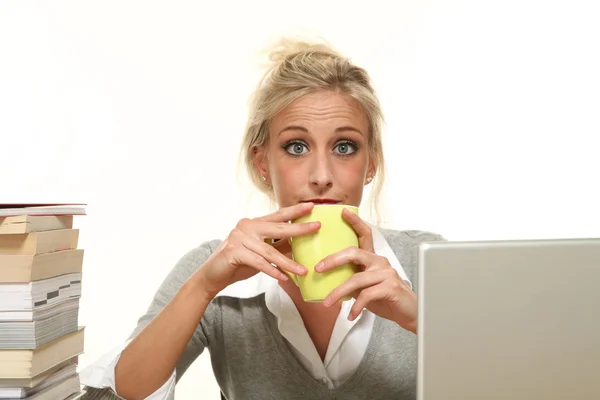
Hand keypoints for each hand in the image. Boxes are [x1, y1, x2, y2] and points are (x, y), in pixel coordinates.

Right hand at [196, 203, 319, 298]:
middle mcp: (247, 227)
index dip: (295, 210)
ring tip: (303, 271)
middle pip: (278, 228)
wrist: (213, 275)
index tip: (311, 206)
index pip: (278, 215)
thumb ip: (278, 246)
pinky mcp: (234, 252)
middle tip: (317, 227)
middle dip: (299, 228)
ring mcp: (239, 238)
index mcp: (254, 224)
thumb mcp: (261, 252)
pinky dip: (272, 271)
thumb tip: (300, 243)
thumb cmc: (239, 262)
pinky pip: (258, 263)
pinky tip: (283, 278)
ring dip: (288, 263)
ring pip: (270, 252)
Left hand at [315, 209, 417, 333]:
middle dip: (333, 260)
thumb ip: (351, 280)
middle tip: (318, 268)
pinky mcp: (391, 287)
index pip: (365, 234)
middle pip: (354, 253)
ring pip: (356, 279)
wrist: (410, 313)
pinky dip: (356, 306)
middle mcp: (380, 261)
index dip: (355, 222)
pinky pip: (367, 295)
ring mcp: (386, 273)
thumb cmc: (385, 298)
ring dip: (339, 292)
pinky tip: (350, 315)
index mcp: (373, 258)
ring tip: (327, 303)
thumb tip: (326, 282)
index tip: (343, 212)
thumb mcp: (365, 287)